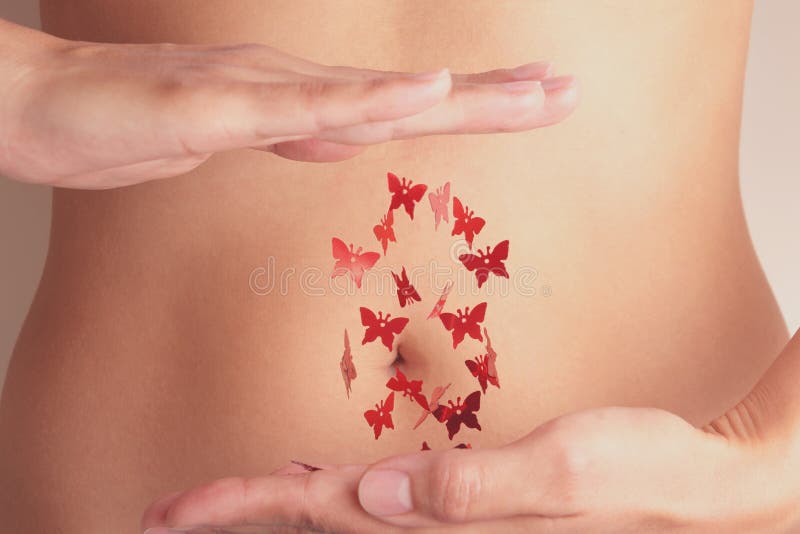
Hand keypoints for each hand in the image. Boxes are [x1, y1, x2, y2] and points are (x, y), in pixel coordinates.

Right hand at [0, 19, 576, 188]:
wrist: (40, 110)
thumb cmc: (123, 126)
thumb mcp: (228, 142)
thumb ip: (288, 135)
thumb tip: (346, 139)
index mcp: (297, 104)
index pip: (401, 108)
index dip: (470, 107)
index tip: (532, 101)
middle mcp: (292, 88)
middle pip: (410, 98)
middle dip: (496, 97)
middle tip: (570, 90)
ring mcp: (258, 93)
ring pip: (376, 98)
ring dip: (460, 98)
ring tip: (535, 93)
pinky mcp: (216, 107)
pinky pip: (303, 109)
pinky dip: (368, 104)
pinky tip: (425, 96)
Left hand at [143, 330, 799, 532]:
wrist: (694, 489)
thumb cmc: (644, 474)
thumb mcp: (571, 473)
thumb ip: (475, 489)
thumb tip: (379, 491)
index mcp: (444, 523)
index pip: (323, 514)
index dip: (245, 507)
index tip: (176, 509)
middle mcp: (434, 530)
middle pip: (315, 522)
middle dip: (240, 514)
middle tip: (169, 512)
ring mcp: (447, 522)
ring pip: (340, 516)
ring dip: (277, 507)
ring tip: (219, 501)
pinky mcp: (465, 506)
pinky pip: (378, 505)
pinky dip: (330, 495)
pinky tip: (312, 486)